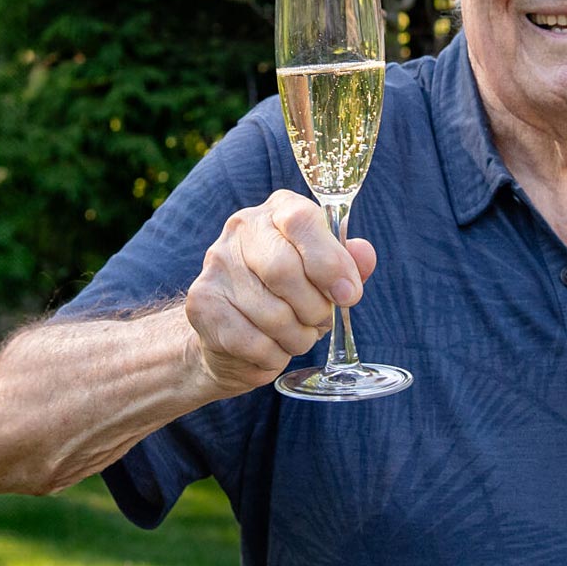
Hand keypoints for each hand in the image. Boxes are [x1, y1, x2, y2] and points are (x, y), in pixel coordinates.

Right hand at [184, 189, 376, 395]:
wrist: (232, 333)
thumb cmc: (291, 295)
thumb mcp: (326, 274)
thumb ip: (348, 263)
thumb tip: (365, 254)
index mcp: (278, 210)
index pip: (301, 221)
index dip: (330, 262)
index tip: (349, 294)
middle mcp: (241, 230)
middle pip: (284, 270)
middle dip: (315, 307)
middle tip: (321, 320)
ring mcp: (216, 266)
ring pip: (272, 314)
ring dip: (298, 337)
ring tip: (297, 335)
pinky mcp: (202, 305)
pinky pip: (254, 342)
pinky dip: (274, 355)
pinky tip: (273, 348)